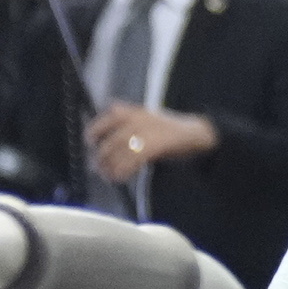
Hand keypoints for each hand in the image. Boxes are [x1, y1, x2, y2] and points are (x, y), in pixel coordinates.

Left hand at [86, 103, 215, 181]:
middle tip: (97, 167)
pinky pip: (133, 159)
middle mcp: (138, 119)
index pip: (108, 117)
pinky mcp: (154, 144)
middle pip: (112, 138)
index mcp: (134, 111)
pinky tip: (120, 177)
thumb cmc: (170, 131)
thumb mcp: (146, 121)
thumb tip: (106, 146)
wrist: (197, 134)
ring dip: (111, 165)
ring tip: (107, 175)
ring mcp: (146, 131)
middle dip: (102, 155)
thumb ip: (127, 128)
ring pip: (120, 150)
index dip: (95, 130)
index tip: (90, 142)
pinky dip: (124, 170)